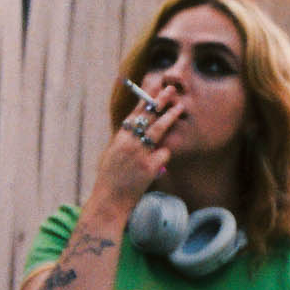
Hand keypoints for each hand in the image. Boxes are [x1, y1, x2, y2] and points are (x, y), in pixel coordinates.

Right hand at [89, 88, 185, 217]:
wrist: (109, 202)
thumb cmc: (109, 181)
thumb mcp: (112, 156)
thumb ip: (125, 142)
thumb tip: (138, 130)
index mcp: (119, 139)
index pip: (134, 114)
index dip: (145, 99)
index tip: (154, 87)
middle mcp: (128, 143)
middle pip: (147, 116)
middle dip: (160, 101)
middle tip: (171, 89)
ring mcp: (139, 154)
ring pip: (158, 130)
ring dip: (170, 116)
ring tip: (180, 106)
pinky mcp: (149, 167)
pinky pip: (163, 154)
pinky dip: (164, 157)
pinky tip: (158, 165)